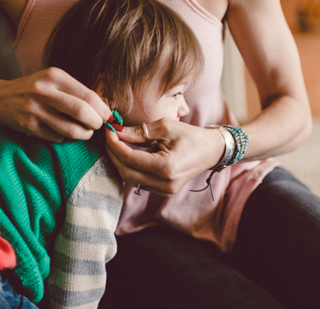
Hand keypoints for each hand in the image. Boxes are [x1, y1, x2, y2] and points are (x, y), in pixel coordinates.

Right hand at [0, 67, 110, 141]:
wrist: (0, 98)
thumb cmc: (35, 89)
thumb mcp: (54, 80)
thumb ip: (77, 91)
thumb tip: (105, 107)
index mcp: (55, 76)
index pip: (88, 96)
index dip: (102, 109)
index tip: (107, 116)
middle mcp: (44, 91)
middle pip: (82, 112)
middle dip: (96, 123)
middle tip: (97, 126)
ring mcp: (35, 110)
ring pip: (71, 130)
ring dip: (84, 134)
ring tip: (85, 132)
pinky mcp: (29, 126)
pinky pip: (58, 138)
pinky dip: (66, 138)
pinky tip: (62, 131)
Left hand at [104, 119, 224, 195]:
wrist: (211, 151)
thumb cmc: (191, 136)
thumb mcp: (166, 127)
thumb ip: (140, 131)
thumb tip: (118, 131)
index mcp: (167, 167)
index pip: (130, 158)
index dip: (115, 145)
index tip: (109, 131)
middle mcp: (165, 184)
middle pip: (126, 172)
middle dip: (113, 154)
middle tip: (108, 137)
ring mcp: (165, 190)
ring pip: (130, 179)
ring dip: (119, 162)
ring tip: (115, 144)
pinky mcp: (164, 191)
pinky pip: (138, 182)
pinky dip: (129, 168)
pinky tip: (126, 154)